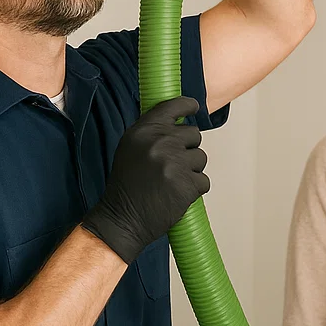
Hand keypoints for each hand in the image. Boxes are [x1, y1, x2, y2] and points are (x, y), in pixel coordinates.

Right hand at [81, 96, 208, 263]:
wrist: (122, 219)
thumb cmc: (126, 185)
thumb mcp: (130, 147)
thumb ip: (153, 131)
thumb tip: (178, 120)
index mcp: (144, 131)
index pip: (175, 106)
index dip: (188, 106)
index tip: (193, 108)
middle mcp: (161, 143)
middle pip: (194, 134)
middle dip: (187, 148)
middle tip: (171, 164)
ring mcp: (176, 163)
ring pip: (201, 157)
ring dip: (191, 169)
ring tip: (171, 181)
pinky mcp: (188, 184)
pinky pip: (203, 180)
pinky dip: (194, 188)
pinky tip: (176, 193)